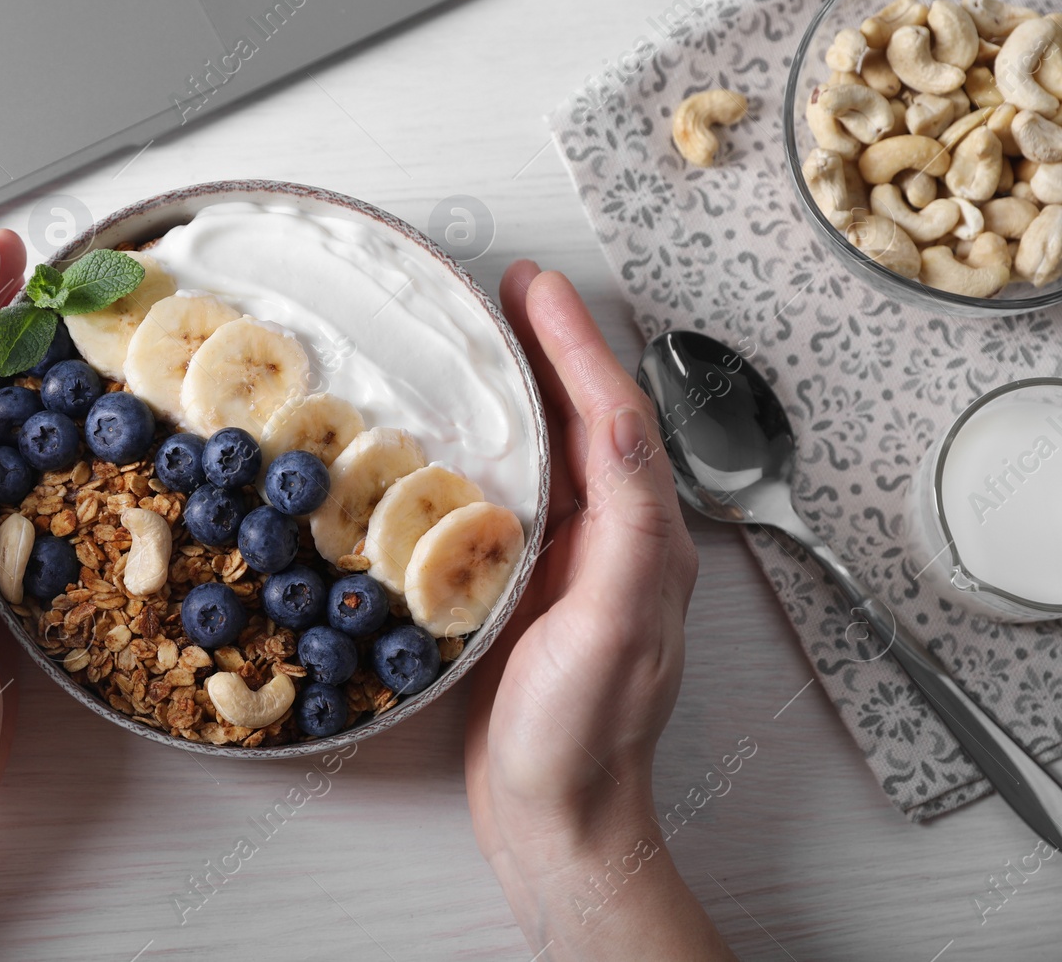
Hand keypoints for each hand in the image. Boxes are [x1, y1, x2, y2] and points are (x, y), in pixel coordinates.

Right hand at [464, 262, 732, 958]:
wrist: (553, 815)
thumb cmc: (580, 736)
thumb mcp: (612, 626)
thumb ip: (627, 527)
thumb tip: (621, 430)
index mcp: (644, 539)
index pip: (614, 417)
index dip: (574, 344)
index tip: (533, 288)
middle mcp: (615, 540)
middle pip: (586, 420)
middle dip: (551, 348)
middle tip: (506, 292)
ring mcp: (573, 562)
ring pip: (552, 450)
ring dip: (523, 388)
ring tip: (482, 341)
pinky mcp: (530, 586)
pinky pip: (516, 493)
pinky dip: (493, 446)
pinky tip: (458, 437)